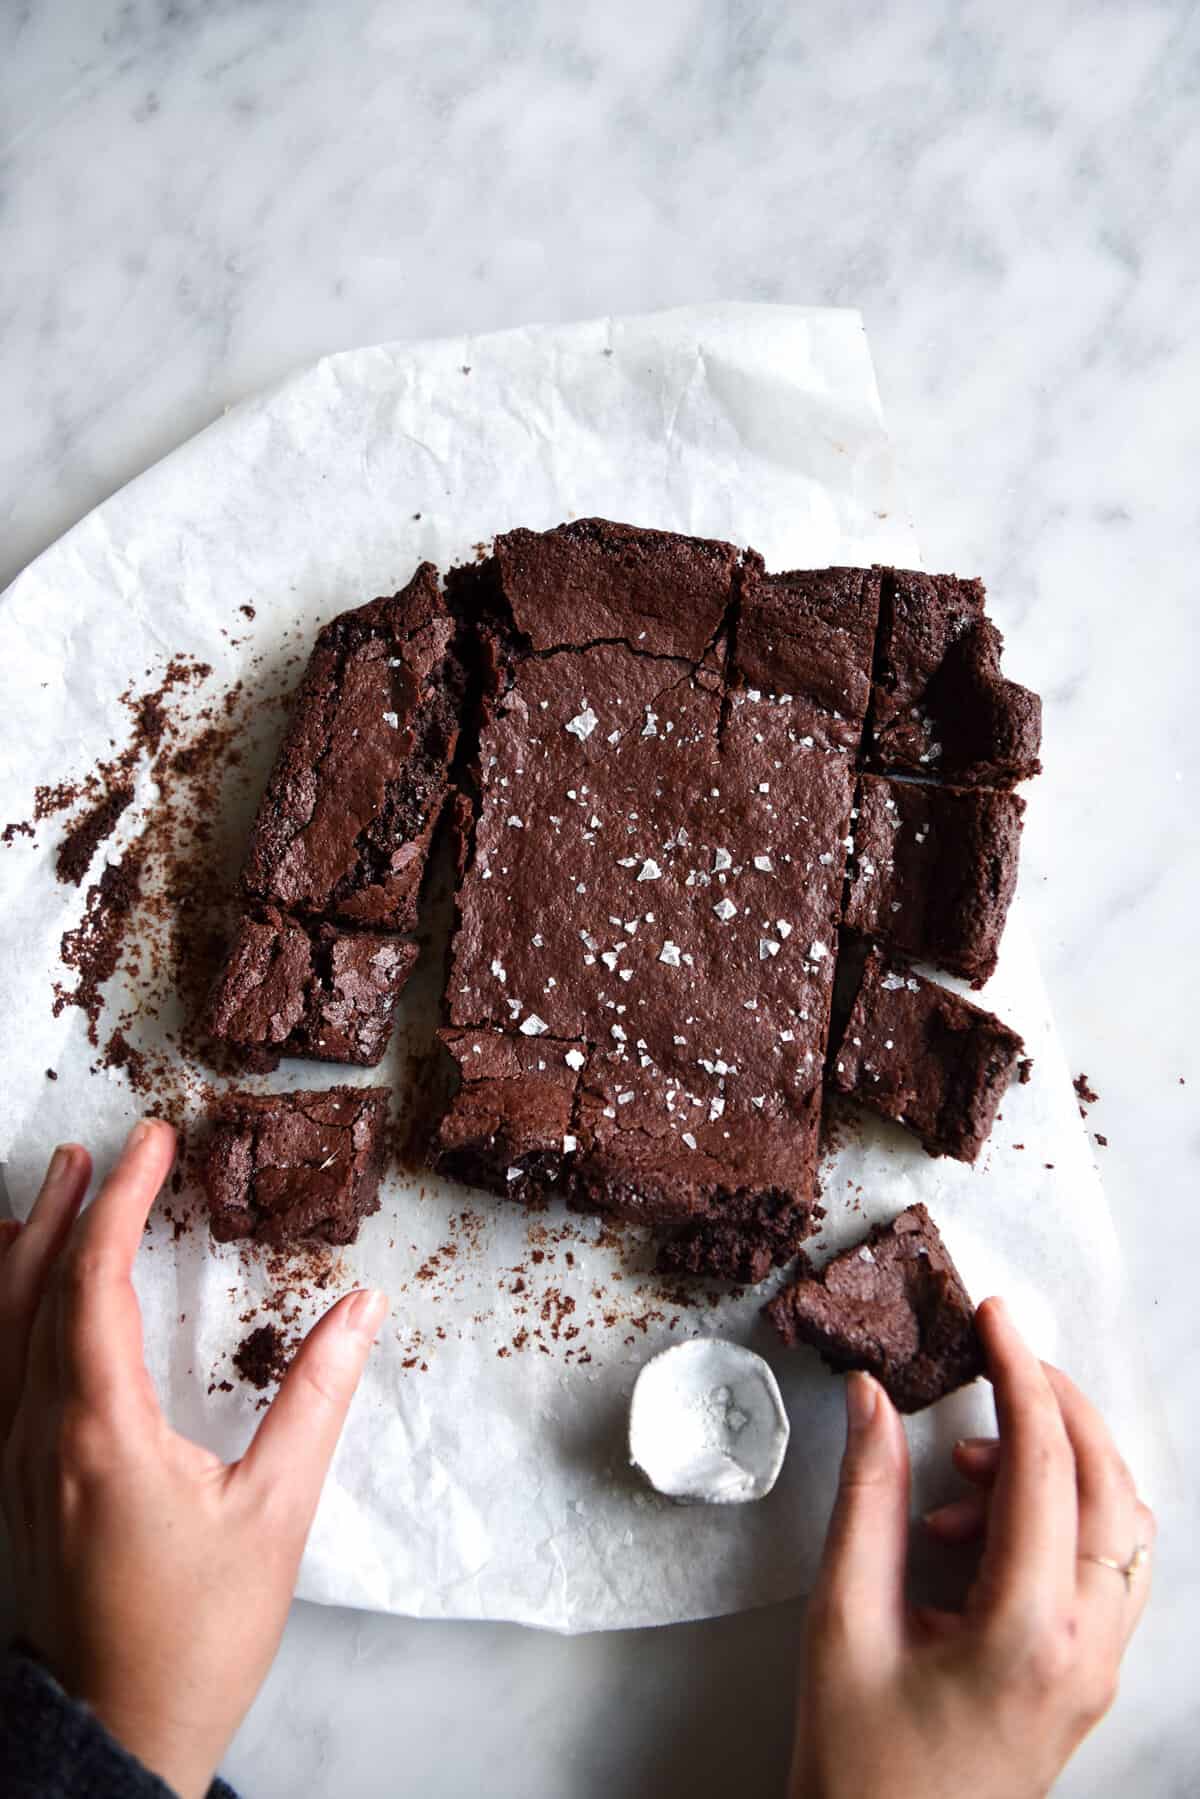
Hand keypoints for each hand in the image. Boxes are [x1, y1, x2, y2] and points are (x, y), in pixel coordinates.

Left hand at [1, 1119, 386, 1798]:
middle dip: (66, 1209)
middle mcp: (38, 1435)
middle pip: (34, 1292)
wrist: (119, 1736)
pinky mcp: (12, 1489)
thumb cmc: (199, 1636)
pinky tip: (16, 1295)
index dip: (120, 1202)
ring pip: (0, 1329)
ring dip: (26, 1251)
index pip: (95, 1282)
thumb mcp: (276, 1514)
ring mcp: (13, 1463)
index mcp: (99, 1432)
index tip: (150, 1143)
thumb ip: (316, 1400)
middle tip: (97, 1148)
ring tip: (48, 1191)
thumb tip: (362, 1308)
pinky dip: (4, 1312)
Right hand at [789, 1297, 1153, 1798]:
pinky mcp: (1087, 1677)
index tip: (994, 1317)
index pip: (1046, 1466)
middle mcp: (1088, 1647)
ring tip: (958, 1470)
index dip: (1020, 1375)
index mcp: (1029, 1631)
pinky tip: (973, 1526)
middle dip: (1058, 1405)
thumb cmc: (859, 1762)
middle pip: (1111, 1486)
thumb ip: (865, 1500)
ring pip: (1121, 1527)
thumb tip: (872, 1398)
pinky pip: (1105, 1568)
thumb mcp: (844, 1620)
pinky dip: (1058, 1518)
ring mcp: (1098, 1667)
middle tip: (998, 1357)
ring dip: (1058, 1467)